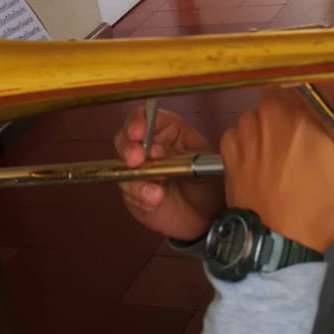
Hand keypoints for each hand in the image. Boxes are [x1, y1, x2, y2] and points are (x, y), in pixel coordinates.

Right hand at [115, 106, 225, 241]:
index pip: (145, 117)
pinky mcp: (135, 194)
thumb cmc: (210, 182)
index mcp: (168, 132)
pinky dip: (140, 197)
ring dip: (136, 178)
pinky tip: (155, 200)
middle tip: (136, 159)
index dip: (138, 121)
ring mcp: (140, 171)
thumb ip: (176, 154)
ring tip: (156, 192)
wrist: (211, 216)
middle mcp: (149, 149)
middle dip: (128, 148)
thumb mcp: (201, 162)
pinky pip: (129, 193)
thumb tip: (154, 150)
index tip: (138, 131)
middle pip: (125, 139)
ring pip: (122, 167)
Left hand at [220, 87, 333, 252]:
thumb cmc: (322, 206)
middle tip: (319, 148)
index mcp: (303, 107)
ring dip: (285, 129)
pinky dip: (263, 145)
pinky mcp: (228, 146)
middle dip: (311, 114)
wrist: (274, 241)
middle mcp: (268, 108)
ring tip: (295, 164)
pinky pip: (252, 134)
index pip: (328, 78)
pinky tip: (272, 170)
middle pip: (298, 96)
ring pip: (273, 115)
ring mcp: (244, 126)